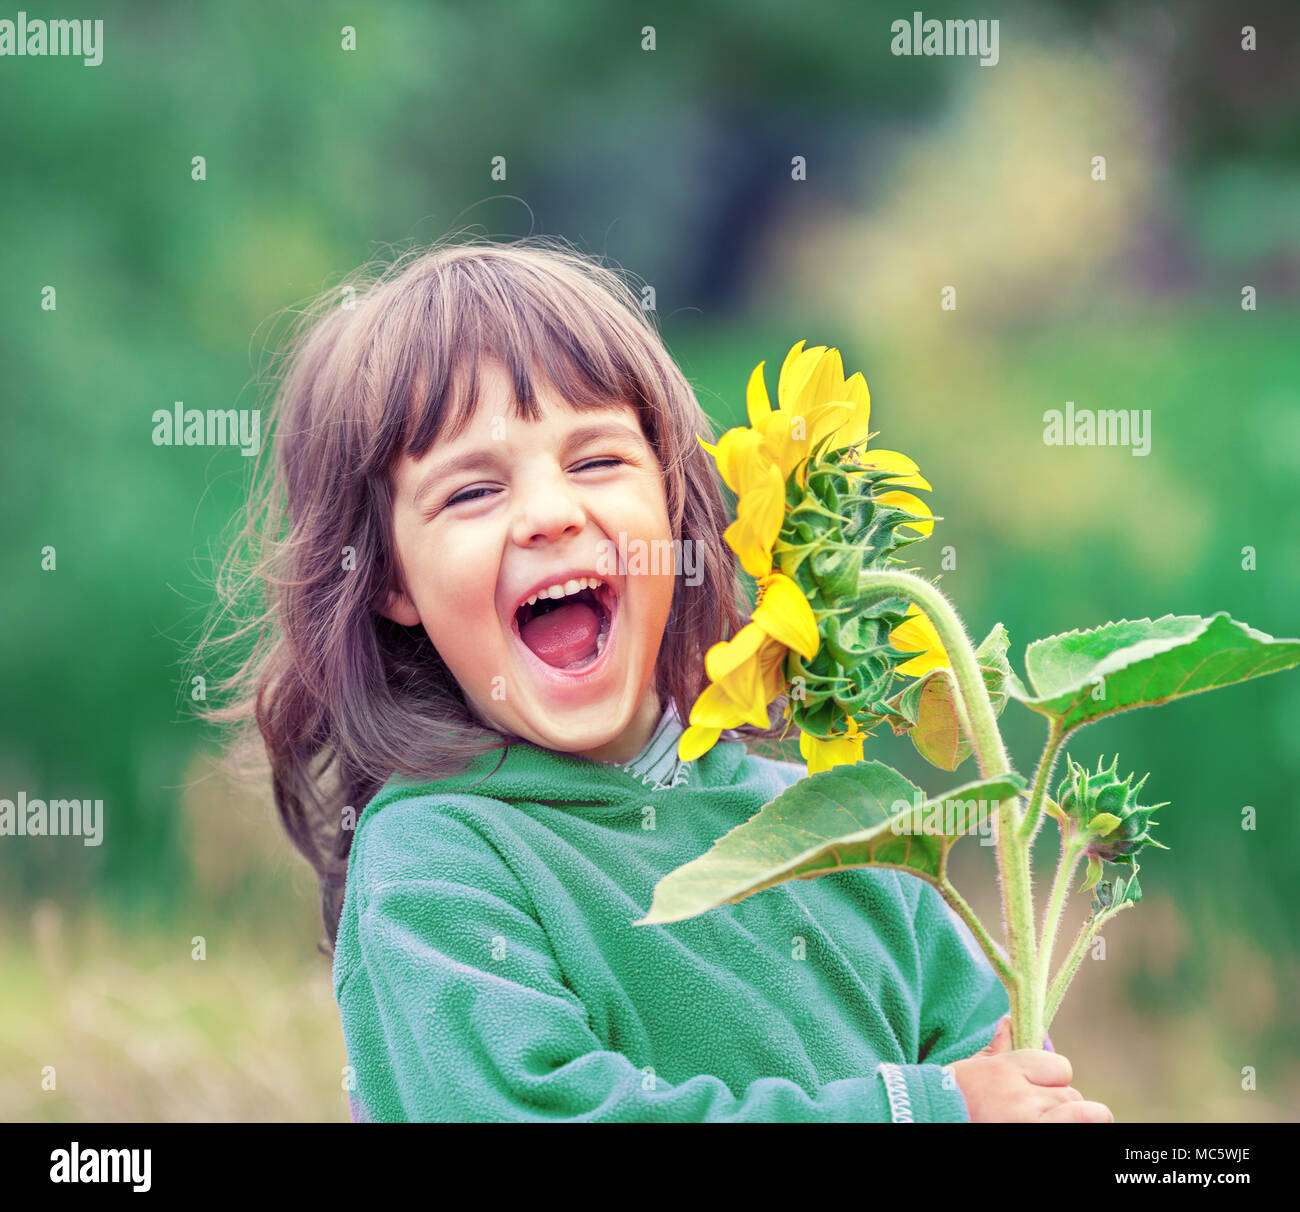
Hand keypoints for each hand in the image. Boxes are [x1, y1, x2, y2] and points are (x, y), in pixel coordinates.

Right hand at [945, 1015, 1114, 1122]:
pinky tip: (1064, 1121)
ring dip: (1063, 1116)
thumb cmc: (953, 1097)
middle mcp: (1022, 1095)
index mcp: (1005, 1070)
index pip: (1061, 1068)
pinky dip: (1077, 1121)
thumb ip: (998, 1048)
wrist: (932, 1116)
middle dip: (1055, 1100)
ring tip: (1038, 1118)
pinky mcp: (1036, 1133)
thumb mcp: (973, 1069)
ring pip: (1075, 1113)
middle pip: (1070, 1093)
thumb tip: (1007, 1021)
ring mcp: (1030, 1120)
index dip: (1052, 1078)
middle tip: (1031, 1109)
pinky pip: (1078, 1122)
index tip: (1039, 1087)